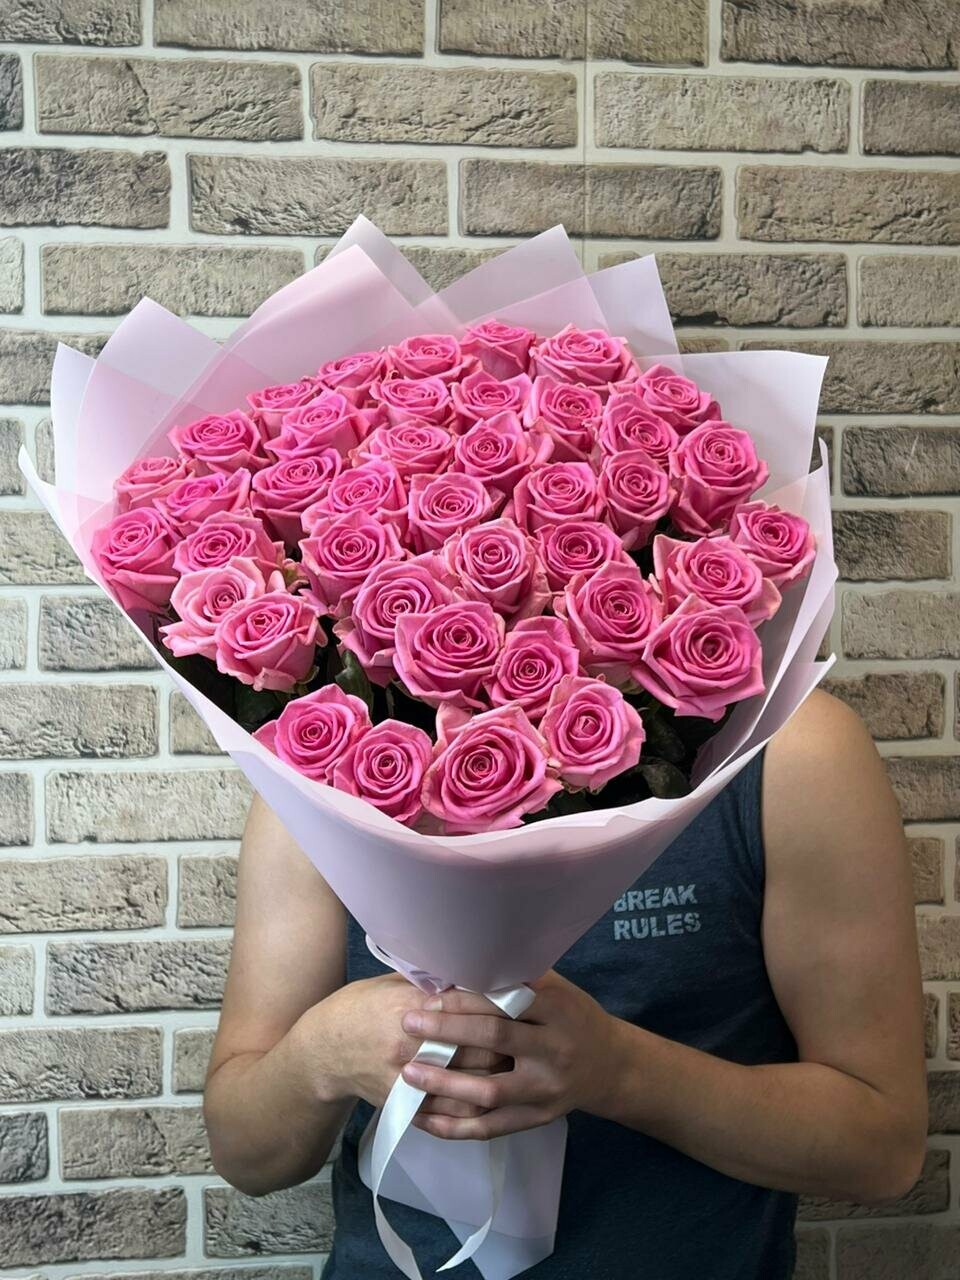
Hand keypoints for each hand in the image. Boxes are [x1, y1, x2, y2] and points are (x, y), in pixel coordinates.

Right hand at [298, 973, 508, 1110]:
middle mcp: (412, 1043)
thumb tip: (475, 972)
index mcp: (413, 1006)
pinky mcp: (403, 1103)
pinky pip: (448, 1114)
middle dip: (509, 1045)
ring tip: (521, 1070)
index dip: (501, 1008)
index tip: (527, 1005)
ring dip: (498, 1079)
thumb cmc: (362, 1007)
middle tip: (533, 1040)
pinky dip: (474, 1110)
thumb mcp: (394, 985)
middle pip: (477, 1048)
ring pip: (469, 1085)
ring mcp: (408, 1077)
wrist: (324, 1050)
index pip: (470, 1009)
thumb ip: (433, 983)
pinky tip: (495, 1102)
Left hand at [399, 970, 620, 1139]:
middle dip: (448, 1031)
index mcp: (557, 1009)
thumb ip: (517, 980)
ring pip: (490, 1091)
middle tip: (409, 1023)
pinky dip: (455, 1127)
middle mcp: (554, 1050)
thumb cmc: (572, 1016)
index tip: (430, 997)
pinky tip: (423, 1119)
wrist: (609, 1065)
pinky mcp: (537, 1118)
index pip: (506, 1002)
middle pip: (495, 1039)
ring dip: (445, 1084)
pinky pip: (491, 1128)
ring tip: (408, 1073)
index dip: (465, 999)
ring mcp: (546, 1089)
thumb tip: (460, 963)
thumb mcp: (556, 989)